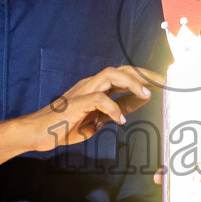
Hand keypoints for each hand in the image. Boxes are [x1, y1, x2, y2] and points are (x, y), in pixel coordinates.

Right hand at [27, 66, 151, 151]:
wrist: (37, 132)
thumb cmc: (63, 126)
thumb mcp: (95, 121)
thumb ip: (112, 112)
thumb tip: (131, 108)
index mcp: (96, 87)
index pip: (124, 76)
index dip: (145, 79)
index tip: (163, 85)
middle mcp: (91, 84)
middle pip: (122, 69)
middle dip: (144, 74)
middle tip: (164, 83)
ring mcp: (83, 91)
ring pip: (111, 75)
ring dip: (131, 83)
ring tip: (146, 95)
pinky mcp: (77, 103)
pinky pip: (99, 99)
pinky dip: (113, 108)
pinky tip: (120, 120)